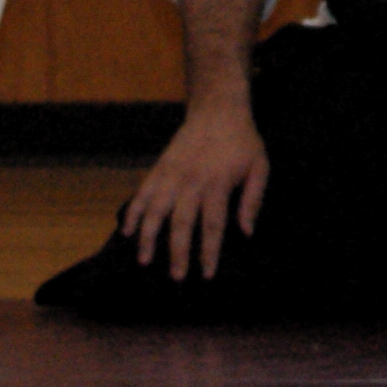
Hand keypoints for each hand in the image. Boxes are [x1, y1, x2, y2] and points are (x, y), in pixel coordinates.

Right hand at [120, 100, 270, 280]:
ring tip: (145, 261)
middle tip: (176, 277)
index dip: (209, 252)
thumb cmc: (242, 141)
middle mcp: (191, 181)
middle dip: (178, 252)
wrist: (218, 108)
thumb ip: (253, 199)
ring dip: (148, 237)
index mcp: (218, 184)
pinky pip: (142, 193)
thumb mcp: (260, 166)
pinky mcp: (159, 168)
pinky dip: (133, 213)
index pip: (213, 225)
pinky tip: (127, 232)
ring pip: (155, 211)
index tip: (207, 274)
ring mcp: (171, 175)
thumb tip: (246, 232)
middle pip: (182, 224)